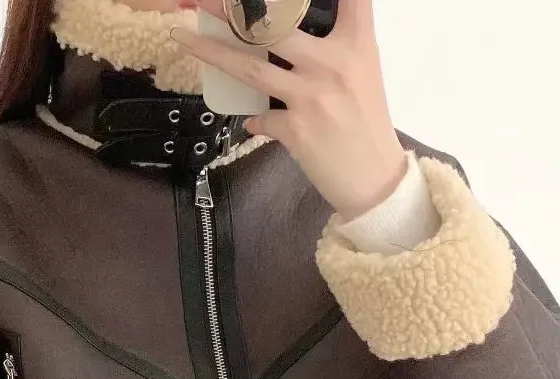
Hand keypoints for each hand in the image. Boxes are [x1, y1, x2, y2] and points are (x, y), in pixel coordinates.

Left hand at [170, 0, 406, 219]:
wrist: (374, 179)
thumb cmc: (367, 126)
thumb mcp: (363, 74)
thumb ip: (332, 49)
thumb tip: (284, 36)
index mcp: (357, 44)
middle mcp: (333, 64)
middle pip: (276, 26)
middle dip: (236, 11)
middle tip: (206, 1)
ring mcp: (311, 97)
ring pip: (251, 69)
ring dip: (213, 53)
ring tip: (185, 38)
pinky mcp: (295, 130)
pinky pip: (260, 119)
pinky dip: (254, 120)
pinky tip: (255, 121)